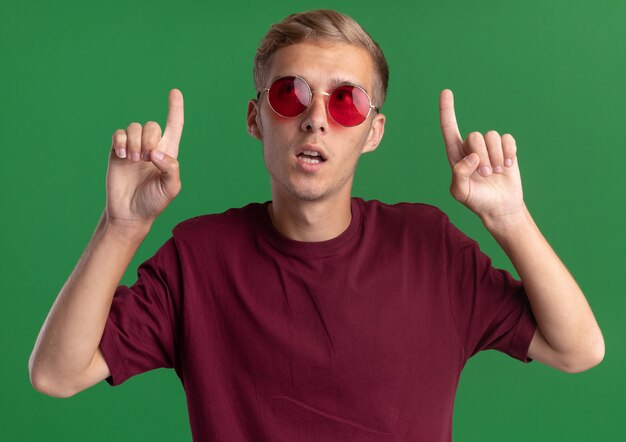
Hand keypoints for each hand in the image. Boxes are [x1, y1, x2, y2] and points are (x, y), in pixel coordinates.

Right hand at [106, 89, 183, 226]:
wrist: (129, 213)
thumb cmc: (154, 202)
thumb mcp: (171, 188)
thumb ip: (171, 168)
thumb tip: (156, 152)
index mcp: (168, 154)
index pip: (174, 126)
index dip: (175, 109)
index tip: (175, 92)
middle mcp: (152, 148)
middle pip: (152, 125)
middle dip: (150, 138)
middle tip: (146, 158)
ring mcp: (134, 149)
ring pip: (135, 127)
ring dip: (135, 141)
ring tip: (133, 160)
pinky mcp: (117, 152)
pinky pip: (119, 134)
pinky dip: (121, 141)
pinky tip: (122, 155)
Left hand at [439, 89, 524, 226]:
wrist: (500, 207)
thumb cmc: (477, 201)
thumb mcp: (461, 192)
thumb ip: (459, 175)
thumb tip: (471, 156)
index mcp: (455, 155)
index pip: (449, 128)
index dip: (446, 110)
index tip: (445, 91)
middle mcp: (471, 148)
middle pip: (475, 136)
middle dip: (482, 156)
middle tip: (485, 174)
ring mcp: (489, 147)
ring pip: (492, 136)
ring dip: (496, 157)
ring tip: (496, 172)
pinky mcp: (506, 148)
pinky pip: (508, 139)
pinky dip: (509, 153)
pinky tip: (507, 166)